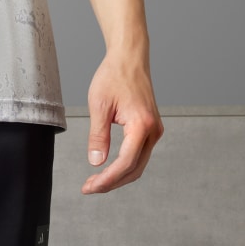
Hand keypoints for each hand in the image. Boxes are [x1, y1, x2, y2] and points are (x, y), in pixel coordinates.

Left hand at [82, 51, 162, 193]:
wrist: (130, 58)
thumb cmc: (114, 75)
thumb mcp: (99, 104)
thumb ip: (98, 136)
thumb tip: (96, 163)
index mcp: (141, 124)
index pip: (126, 162)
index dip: (108, 179)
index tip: (90, 187)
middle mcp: (153, 131)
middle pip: (134, 169)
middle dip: (112, 182)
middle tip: (89, 187)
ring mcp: (155, 131)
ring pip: (138, 164)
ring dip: (118, 175)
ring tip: (96, 180)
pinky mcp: (151, 129)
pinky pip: (139, 154)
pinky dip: (125, 164)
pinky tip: (109, 167)